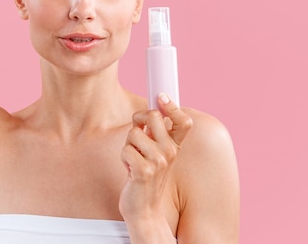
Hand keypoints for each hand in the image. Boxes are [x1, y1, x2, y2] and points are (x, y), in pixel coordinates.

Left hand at [119, 93, 192, 223]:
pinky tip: (130, 171)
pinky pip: (126, 150)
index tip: (162, 97)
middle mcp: (170, 152)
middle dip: (138, 121)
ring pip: (134, 133)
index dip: (173, 106)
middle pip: (153, 116)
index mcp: (174, 147)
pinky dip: (123, 158)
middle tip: (137, 136)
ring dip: (127, 146)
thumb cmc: (145, 178)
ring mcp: (158, 162)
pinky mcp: (144, 171)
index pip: (183, 121)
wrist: (144, 210)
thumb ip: (154, 134)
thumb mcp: (155, 154)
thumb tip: (147, 112)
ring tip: (134, 161)